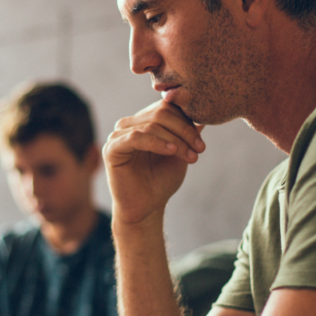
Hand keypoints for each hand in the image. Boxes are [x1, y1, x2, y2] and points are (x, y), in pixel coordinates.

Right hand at [103, 101, 205, 224]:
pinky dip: (157, 142)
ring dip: (176, 140)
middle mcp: (130, 124)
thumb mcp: (180, 152)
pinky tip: (171, 151)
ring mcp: (118, 134)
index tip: (202, 142)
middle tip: (200, 148)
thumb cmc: (161, 180)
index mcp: (144, 121)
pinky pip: (136, 137)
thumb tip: (204, 112)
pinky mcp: (112, 148)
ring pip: (152, 124)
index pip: (168, 106)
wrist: (146, 208)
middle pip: (161, 113)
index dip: (188, 120)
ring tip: (191, 156)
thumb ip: (188, 132)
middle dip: (185, 130)